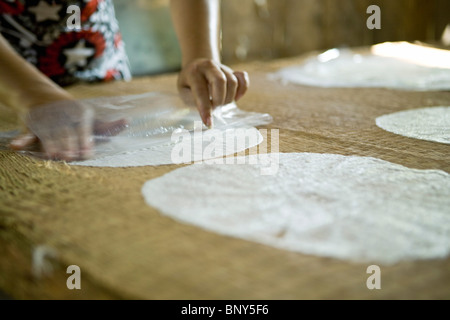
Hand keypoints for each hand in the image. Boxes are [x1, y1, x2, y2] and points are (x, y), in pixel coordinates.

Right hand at [10, 99, 127, 160]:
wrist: (43, 96)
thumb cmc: (75, 115)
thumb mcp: (92, 118)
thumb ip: (108, 126)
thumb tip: (128, 121)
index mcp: (80, 113)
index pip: (83, 129)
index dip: (84, 140)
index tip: (86, 152)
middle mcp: (62, 114)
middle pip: (66, 133)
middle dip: (68, 144)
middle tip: (70, 157)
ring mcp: (46, 118)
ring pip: (48, 135)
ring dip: (51, 145)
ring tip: (55, 156)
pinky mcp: (31, 123)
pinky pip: (26, 134)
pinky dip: (21, 140)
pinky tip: (16, 147)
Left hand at [177, 58, 249, 126]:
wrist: (196, 67)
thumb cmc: (189, 85)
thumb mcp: (184, 92)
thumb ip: (194, 101)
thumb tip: (209, 111)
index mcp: (193, 72)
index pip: (200, 90)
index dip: (205, 108)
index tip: (208, 123)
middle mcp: (208, 66)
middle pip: (220, 81)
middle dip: (219, 100)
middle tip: (214, 108)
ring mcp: (222, 67)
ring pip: (232, 82)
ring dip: (228, 98)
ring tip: (220, 103)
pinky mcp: (232, 71)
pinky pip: (243, 79)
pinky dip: (242, 90)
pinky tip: (236, 98)